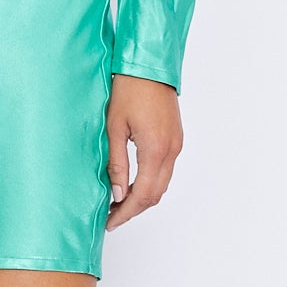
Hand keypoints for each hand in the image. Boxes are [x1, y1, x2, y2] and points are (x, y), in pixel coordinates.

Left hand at [104, 72, 182, 230]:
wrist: (149, 65)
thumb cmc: (128, 89)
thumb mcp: (113, 128)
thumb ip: (116, 164)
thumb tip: (117, 195)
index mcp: (156, 149)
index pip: (143, 195)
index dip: (126, 213)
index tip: (110, 222)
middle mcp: (171, 150)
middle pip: (156, 194)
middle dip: (133, 209)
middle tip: (111, 215)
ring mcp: (176, 144)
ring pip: (162, 184)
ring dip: (142, 197)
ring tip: (118, 201)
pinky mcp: (176, 138)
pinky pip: (165, 170)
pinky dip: (150, 182)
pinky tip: (132, 182)